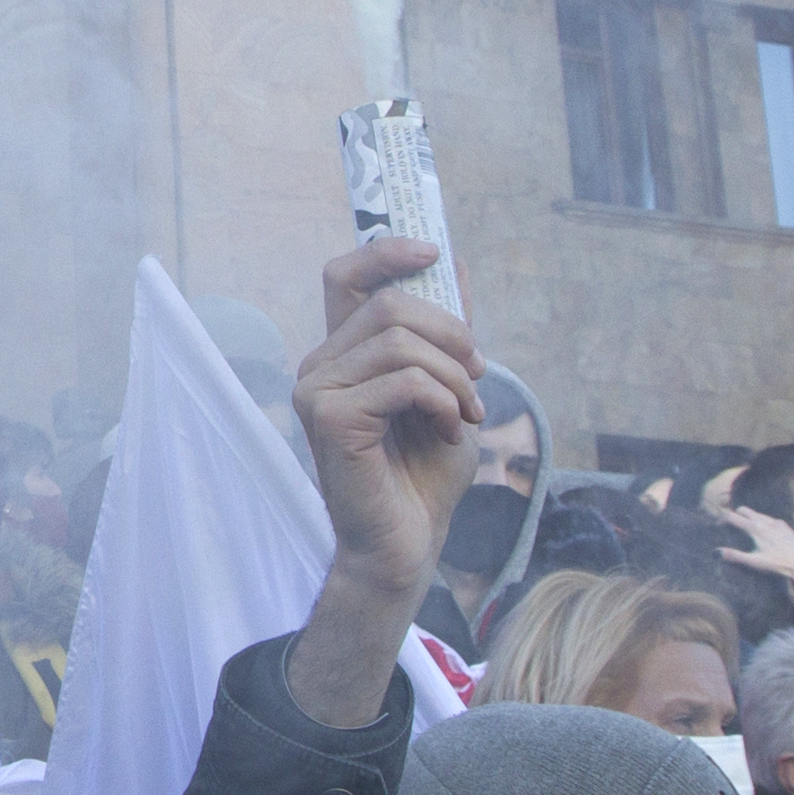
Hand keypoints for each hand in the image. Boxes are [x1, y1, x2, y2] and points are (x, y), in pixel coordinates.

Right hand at [284, 239, 484, 729]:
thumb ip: (445, 335)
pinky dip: (443, 401)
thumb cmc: (423, 476)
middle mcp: (318, 365)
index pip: (345, 275)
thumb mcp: (448, 391)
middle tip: (477, 376)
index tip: (433, 251)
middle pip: (390, 304)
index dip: (385, 250)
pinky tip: (448, 431)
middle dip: (452, 333)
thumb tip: (455, 265)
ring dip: (455, 376)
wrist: (407, 544)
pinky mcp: (328, 418)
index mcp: (341, 354)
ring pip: (402, 341)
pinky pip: (404, 380)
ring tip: (466, 414)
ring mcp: (316, 390)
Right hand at [718, 505, 793, 610]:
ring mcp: (776, 522)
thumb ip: (734, 555)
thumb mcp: (754, 562)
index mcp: (755, 528)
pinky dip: (762, 522)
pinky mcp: (784, 525)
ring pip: (757, 514)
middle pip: (744, 510)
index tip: (717, 524)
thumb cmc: (777, 564)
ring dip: (748, 518)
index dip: (722, 518)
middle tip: (731, 526)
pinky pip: (769, 518)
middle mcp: (765, 521)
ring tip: (746, 530)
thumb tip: (716, 552)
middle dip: (735, 515)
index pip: (733, 516)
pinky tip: (764, 533)